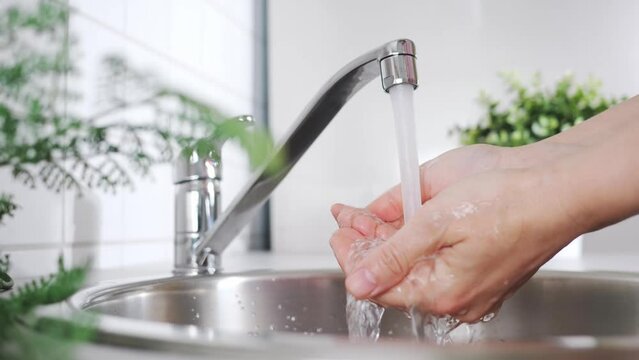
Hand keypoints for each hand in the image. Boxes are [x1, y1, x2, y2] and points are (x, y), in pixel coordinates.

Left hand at [330, 149, 581, 322]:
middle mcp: (454, 294)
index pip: (378, 283)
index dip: (351, 257)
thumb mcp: (436, 222)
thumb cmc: (510, 202)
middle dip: (364, 243)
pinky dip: (410, 237)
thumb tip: (359, 283)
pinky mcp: (477, 264)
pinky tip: (392, 219)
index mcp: (442, 292)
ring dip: (383, 237)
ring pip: (411, 263)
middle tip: (344, 218)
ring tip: (358, 215)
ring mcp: (467, 281)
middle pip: (393, 273)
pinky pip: (433, 256)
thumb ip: (394, 254)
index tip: (337, 233)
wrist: (556, 186)